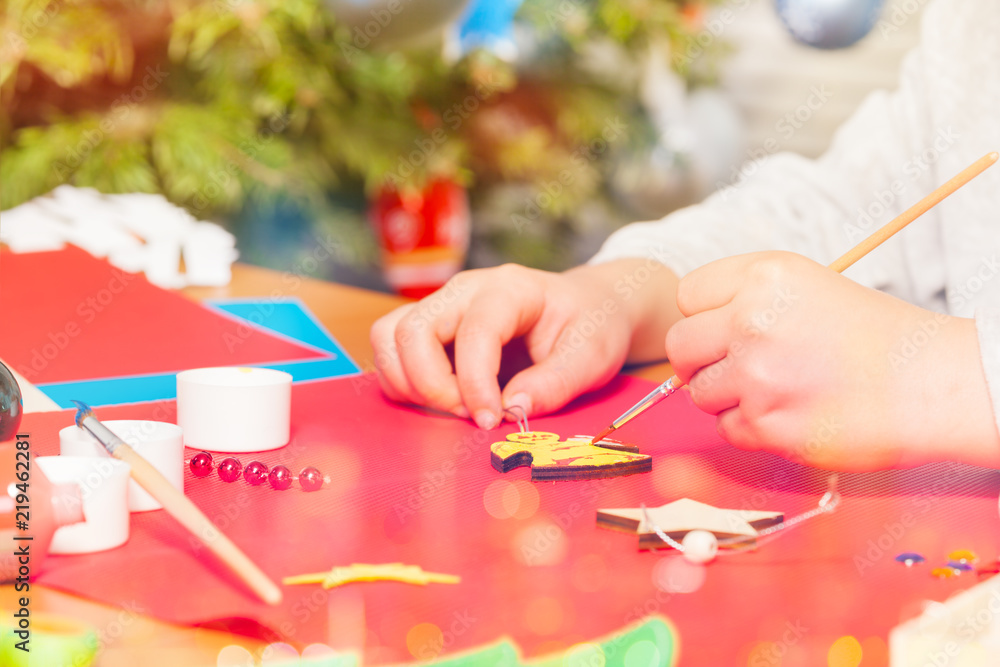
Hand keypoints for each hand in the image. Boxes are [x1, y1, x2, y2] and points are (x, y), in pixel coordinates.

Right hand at [370, 260, 681, 428]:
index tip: (490, 421)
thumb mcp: (593, 355)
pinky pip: (392, 350)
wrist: (587, 307)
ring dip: (408, 383)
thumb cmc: (590, 326)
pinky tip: (443, 401)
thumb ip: (557, 383)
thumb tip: (512, 411)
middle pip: (412, 330)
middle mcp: (465, 290)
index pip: (474, 333)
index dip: (475, 384)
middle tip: (467, 416)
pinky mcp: (432, 327)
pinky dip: (405, 383)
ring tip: (452, 409)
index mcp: (510, 289)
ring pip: (389, 336)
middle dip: (430, 385)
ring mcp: (443, 306)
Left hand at [665, 251, 999, 470]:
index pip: (688, 295)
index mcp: (765, 276)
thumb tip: (694, 329)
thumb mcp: (807, 286)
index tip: (726, 327)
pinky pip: (727, 429)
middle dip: (700, 360)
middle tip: (735, 367)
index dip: (704, 315)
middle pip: (680, 346)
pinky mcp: (767, 424)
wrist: (930, 383)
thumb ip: (746, 298)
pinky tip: (790, 413)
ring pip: (699, 393)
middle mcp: (752, 320)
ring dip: (727, 397)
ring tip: (776, 390)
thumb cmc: (873, 335)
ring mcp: (756, 375)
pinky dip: (751, 428)